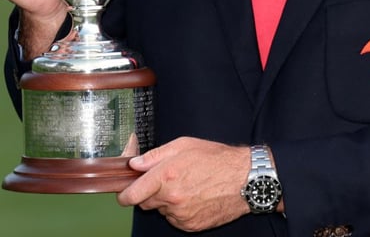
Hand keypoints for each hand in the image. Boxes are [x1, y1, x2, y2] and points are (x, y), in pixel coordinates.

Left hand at [117, 137, 251, 231]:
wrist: (245, 180)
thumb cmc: (218, 159)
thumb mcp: (184, 145)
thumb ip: (155, 156)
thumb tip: (134, 164)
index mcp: (166, 176)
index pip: (131, 195)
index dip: (124, 194)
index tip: (125, 193)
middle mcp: (171, 198)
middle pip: (144, 203)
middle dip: (150, 194)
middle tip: (166, 182)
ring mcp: (181, 214)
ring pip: (162, 211)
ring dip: (167, 202)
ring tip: (188, 187)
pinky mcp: (190, 225)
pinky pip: (176, 220)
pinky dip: (180, 212)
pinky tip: (195, 198)